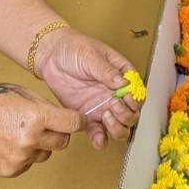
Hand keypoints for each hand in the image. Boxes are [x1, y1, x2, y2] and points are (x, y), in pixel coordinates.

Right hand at [0, 84, 83, 176]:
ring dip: (40, 145)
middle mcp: (31, 139)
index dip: (78, 121)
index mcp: (36, 116)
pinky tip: (8, 143)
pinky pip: (29, 164)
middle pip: (63, 142)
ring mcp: (21, 157)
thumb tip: (63, 118)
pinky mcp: (12, 170)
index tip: (79, 121)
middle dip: (58, 133)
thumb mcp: (22, 93)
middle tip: (44, 125)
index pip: (73, 123)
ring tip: (18, 133)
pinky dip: (24, 155)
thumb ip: (44, 107)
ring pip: (45, 154)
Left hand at [35, 28, 141, 150]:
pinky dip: (100, 140)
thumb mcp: (91, 54)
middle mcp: (114, 94)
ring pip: (120, 127)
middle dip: (126, 114)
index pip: (137, 93)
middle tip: (112, 106)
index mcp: (121, 75)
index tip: (125, 98)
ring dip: (117, 128)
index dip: (135, 99)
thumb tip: (122, 82)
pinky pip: (98, 133)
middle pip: (132, 113)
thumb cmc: (74, 48)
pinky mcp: (87, 116)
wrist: (50, 55)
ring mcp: (101, 106)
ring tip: (105, 118)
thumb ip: (106, 70)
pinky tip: (98, 139)